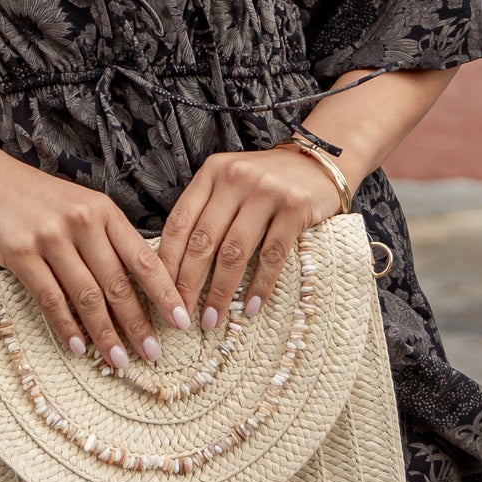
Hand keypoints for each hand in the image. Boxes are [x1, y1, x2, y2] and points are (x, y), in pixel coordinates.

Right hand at [0, 152, 191, 369]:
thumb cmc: (40, 198)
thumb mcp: (83, 205)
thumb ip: (110, 238)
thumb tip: (141, 286)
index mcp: (104, 210)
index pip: (143, 259)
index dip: (164, 294)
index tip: (181, 322)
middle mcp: (82, 222)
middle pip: (117, 284)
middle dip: (138, 324)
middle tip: (153, 354)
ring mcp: (50, 238)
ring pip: (86, 296)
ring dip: (105, 334)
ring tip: (118, 360)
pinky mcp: (21, 254)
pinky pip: (50, 298)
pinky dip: (66, 326)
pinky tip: (77, 346)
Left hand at [156, 147, 342, 333]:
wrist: (319, 162)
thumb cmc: (267, 182)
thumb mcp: (230, 183)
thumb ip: (206, 211)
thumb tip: (175, 265)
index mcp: (212, 173)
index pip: (179, 222)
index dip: (168, 262)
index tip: (162, 295)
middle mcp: (236, 179)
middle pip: (203, 241)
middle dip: (189, 284)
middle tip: (182, 317)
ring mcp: (267, 192)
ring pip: (234, 252)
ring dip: (221, 292)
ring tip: (212, 319)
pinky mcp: (295, 207)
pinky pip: (272, 255)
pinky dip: (260, 285)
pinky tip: (252, 306)